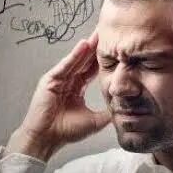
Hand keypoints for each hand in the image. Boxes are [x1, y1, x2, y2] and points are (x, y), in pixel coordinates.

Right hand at [6, 33, 110, 160]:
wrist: (46, 140)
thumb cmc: (66, 132)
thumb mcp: (95, 120)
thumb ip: (108, 112)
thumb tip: (126, 109)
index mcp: (77, 88)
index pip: (93, 69)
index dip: (103, 59)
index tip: (115, 47)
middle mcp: (68, 81)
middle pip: (85, 60)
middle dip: (96, 47)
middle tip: (107, 32)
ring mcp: (58, 80)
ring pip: (76, 60)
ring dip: (87, 47)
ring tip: (98, 34)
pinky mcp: (50, 81)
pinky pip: (65, 66)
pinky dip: (74, 56)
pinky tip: (83, 45)